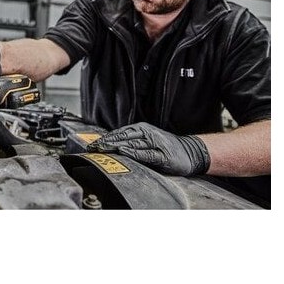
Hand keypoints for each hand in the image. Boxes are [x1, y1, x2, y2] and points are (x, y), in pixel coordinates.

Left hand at [87, 122, 209, 176]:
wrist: (191, 151)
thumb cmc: (167, 147)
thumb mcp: (147, 142)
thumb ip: (132, 142)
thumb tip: (112, 146)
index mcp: (142, 129)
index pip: (119, 133)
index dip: (105, 138)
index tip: (92, 144)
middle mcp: (146, 133)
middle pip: (122, 136)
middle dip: (106, 142)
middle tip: (93, 147)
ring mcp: (155, 143)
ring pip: (131, 143)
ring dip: (116, 145)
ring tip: (103, 148)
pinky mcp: (162, 154)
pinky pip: (146, 153)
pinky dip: (134, 152)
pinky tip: (124, 152)